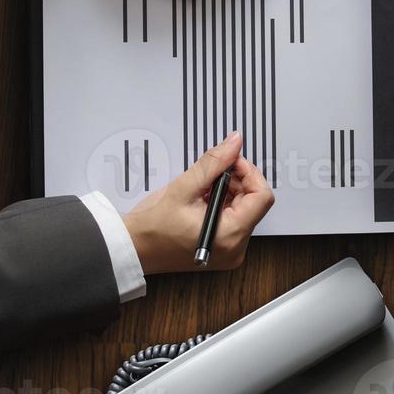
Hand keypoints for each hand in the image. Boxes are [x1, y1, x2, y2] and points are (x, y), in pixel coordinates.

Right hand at [122, 132, 274, 273]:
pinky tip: (202, 200)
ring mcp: (230, 250)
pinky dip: (223, 203)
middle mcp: (236, 248)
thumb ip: (214, 163)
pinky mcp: (223, 248)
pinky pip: (235, 218)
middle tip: (213, 172)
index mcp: (230, 236)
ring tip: (202, 188)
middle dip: (237, 181)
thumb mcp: (184, 188)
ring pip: (245, 208)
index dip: (249, 173)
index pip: (262, 197)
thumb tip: (234, 143)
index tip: (231, 162)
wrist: (131, 250)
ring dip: (229, 191)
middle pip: (255, 202)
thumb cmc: (150, 229)